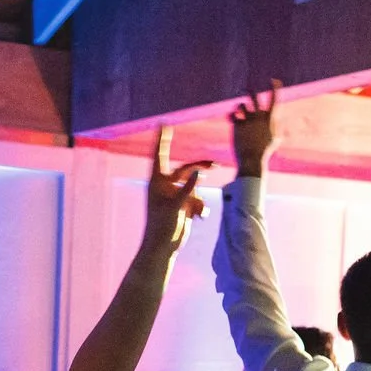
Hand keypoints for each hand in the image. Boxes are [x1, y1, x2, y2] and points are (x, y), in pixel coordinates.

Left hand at [143, 127, 209, 251]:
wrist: (163, 247)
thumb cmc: (161, 227)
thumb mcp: (175, 207)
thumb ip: (187, 189)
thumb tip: (199, 173)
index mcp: (156, 182)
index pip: (160, 155)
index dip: (162, 139)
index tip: (163, 123)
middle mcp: (165, 186)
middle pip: (186, 168)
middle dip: (200, 167)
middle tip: (214, 165)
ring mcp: (175, 195)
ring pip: (195, 186)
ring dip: (199, 199)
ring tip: (198, 212)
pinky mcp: (184, 205)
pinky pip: (198, 199)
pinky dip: (200, 207)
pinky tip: (200, 217)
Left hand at [230, 79, 282, 174]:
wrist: (252, 160)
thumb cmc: (265, 151)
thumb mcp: (276, 139)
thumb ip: (276, 128)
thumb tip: (277, 122)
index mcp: (270, 118)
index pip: (274, 99)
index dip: (275, 88)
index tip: (274, 80)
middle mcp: (259, 116)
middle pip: (254, 97)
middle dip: (251, 90)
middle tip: (248, 86)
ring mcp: (248, 120)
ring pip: (241, 105)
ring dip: (240, 107)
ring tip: (240, 111)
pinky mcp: (238, 125)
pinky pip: (232, 115)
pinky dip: (231, 116)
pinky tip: (232, 118)